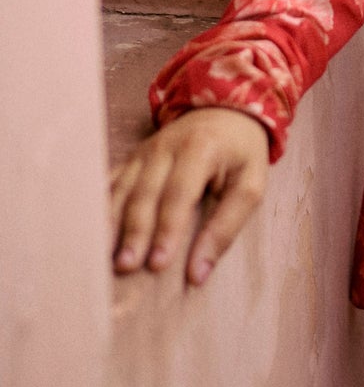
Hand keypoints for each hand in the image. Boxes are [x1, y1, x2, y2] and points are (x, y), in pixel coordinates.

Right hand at [110, 107, 270, 287]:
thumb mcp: (251, 185)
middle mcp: (165, 147)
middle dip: (134, 232)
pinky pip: (110, 184)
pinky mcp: (131, 160)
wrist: (224, 112)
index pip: (179, 194)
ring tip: (104, 257)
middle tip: (126, 267)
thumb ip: (226, 228)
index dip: (167, 230)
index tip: (158, 264)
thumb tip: (198, 274)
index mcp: (200, 149)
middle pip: (144, 193)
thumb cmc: (241, 154)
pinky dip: (99, 209)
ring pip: (121, 190)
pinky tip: (90, 232)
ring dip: (111, 225)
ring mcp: (143, 152)